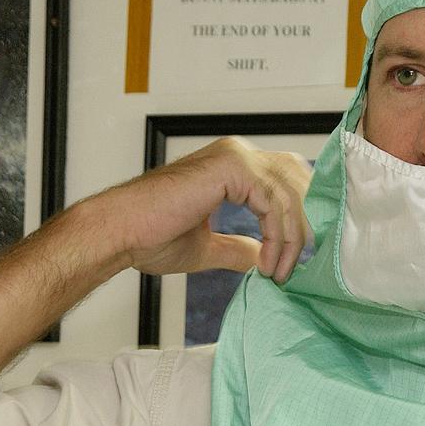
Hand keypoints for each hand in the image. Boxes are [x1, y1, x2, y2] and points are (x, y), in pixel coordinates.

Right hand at [91, 137, 313, 283]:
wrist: (120, 234)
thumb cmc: (149, 236)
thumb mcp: (207, 247)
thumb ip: (238, 247)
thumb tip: (262, 257)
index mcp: (231, 167)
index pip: (286, 181)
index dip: (300, 215)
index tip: (299, 255)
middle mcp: (236, 155)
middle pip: (296, 181)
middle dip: (304, 223)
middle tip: (298, 263)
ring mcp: (234, 156)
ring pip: (288, 194)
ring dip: (290, 238)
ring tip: (280, 271)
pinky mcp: (230, 167)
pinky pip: (272, 201)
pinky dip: (277, 235)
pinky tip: (267, 261)